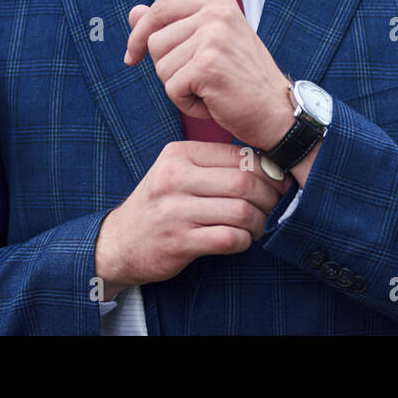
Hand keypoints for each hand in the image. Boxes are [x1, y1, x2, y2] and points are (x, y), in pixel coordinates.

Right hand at [94, 141, 292, 298]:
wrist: (120, 243)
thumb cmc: (159, 205)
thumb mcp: (177, 173)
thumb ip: (214, 166)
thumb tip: (268, 167)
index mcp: (178, 155)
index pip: (237, 155)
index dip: (267, 170)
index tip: (278, 182)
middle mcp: (174, 179)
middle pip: (243, 182)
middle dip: (269, 197)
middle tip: (274, 206)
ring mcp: (175, 211)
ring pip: (240, 211)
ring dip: (260, 221)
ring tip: (259, 225)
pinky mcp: (179, 242)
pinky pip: (229, 238)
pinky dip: (244, 240)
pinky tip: (242, 239)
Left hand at [122, 0, 295, 149]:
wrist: (278, 113)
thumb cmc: (242, 82)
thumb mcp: (208, 46)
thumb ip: (172, 27)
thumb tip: (133, 13)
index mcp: (218, 4)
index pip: (160, 10)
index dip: (140, 35)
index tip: (132, 58)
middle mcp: (217, 14)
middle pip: (156, 41)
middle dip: (168, 69)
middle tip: (203, 81)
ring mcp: (213, 39)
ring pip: (161, 67)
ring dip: (179, 88)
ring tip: (211, 91)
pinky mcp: (208, 66)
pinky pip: (171, 89)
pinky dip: (187, 104)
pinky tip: (213, 103)